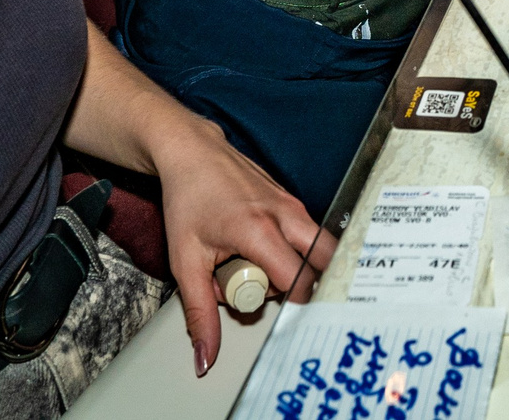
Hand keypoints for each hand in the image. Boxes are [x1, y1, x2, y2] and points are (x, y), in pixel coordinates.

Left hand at [152, 116, 334, 375]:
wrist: (191, 151)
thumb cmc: (188, 200)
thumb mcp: (185, 263)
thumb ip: (199, 313)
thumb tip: (205, 358)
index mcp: (260, 231)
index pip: (298, 281)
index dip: (288, 305)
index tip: (267, 308)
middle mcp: (286, 215)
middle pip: (323, 264)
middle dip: (303, 286)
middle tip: (269, 290)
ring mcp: (293, 204)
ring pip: (318, 249)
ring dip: (297, 268)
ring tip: (262, 269)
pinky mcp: (293, 201)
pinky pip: (308, 235)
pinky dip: (294, 251)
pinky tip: (265, 252)